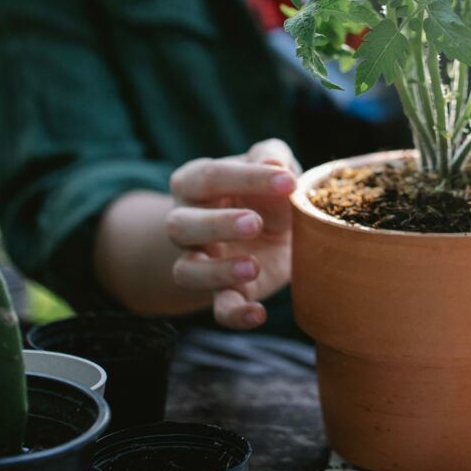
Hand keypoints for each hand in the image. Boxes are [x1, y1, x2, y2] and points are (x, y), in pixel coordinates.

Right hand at [166, 139, 299, 330]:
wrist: (279, 230)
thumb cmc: (268, 190)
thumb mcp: (274, 164)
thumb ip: (272, 155)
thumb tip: (273, 162)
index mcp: (195, 182)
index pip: (211, 177)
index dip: (248, 178)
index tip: (288, 182)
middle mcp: (186, 221)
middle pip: (182, 225)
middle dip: (217, 224)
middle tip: (254, 223)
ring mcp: (199, 260)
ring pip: (187, 271)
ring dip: (218, 271)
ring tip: (253, 267)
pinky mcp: (221, 292)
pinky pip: (217, 308)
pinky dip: (235, 314)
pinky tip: (259, 313)